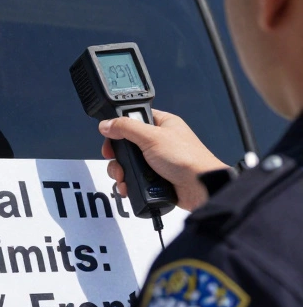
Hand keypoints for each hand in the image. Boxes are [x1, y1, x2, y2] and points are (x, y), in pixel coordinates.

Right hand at [99, 109, 226, 210]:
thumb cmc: (187, 159)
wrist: (200, 188)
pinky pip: (134, 178)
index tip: (110, 136)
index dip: (119, 127)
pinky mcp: (154, 177)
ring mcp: (156, 160)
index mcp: (162, 124)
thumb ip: (126, 128)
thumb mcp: (152, 137)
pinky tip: (128, 186)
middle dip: (118, 156)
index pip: (133, 119)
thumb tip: (106, 124)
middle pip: (126, 144)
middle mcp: (158, 141)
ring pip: (127, 163)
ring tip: (123, 178)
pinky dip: (128, 183)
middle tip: (116, 160)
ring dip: (121, 172)